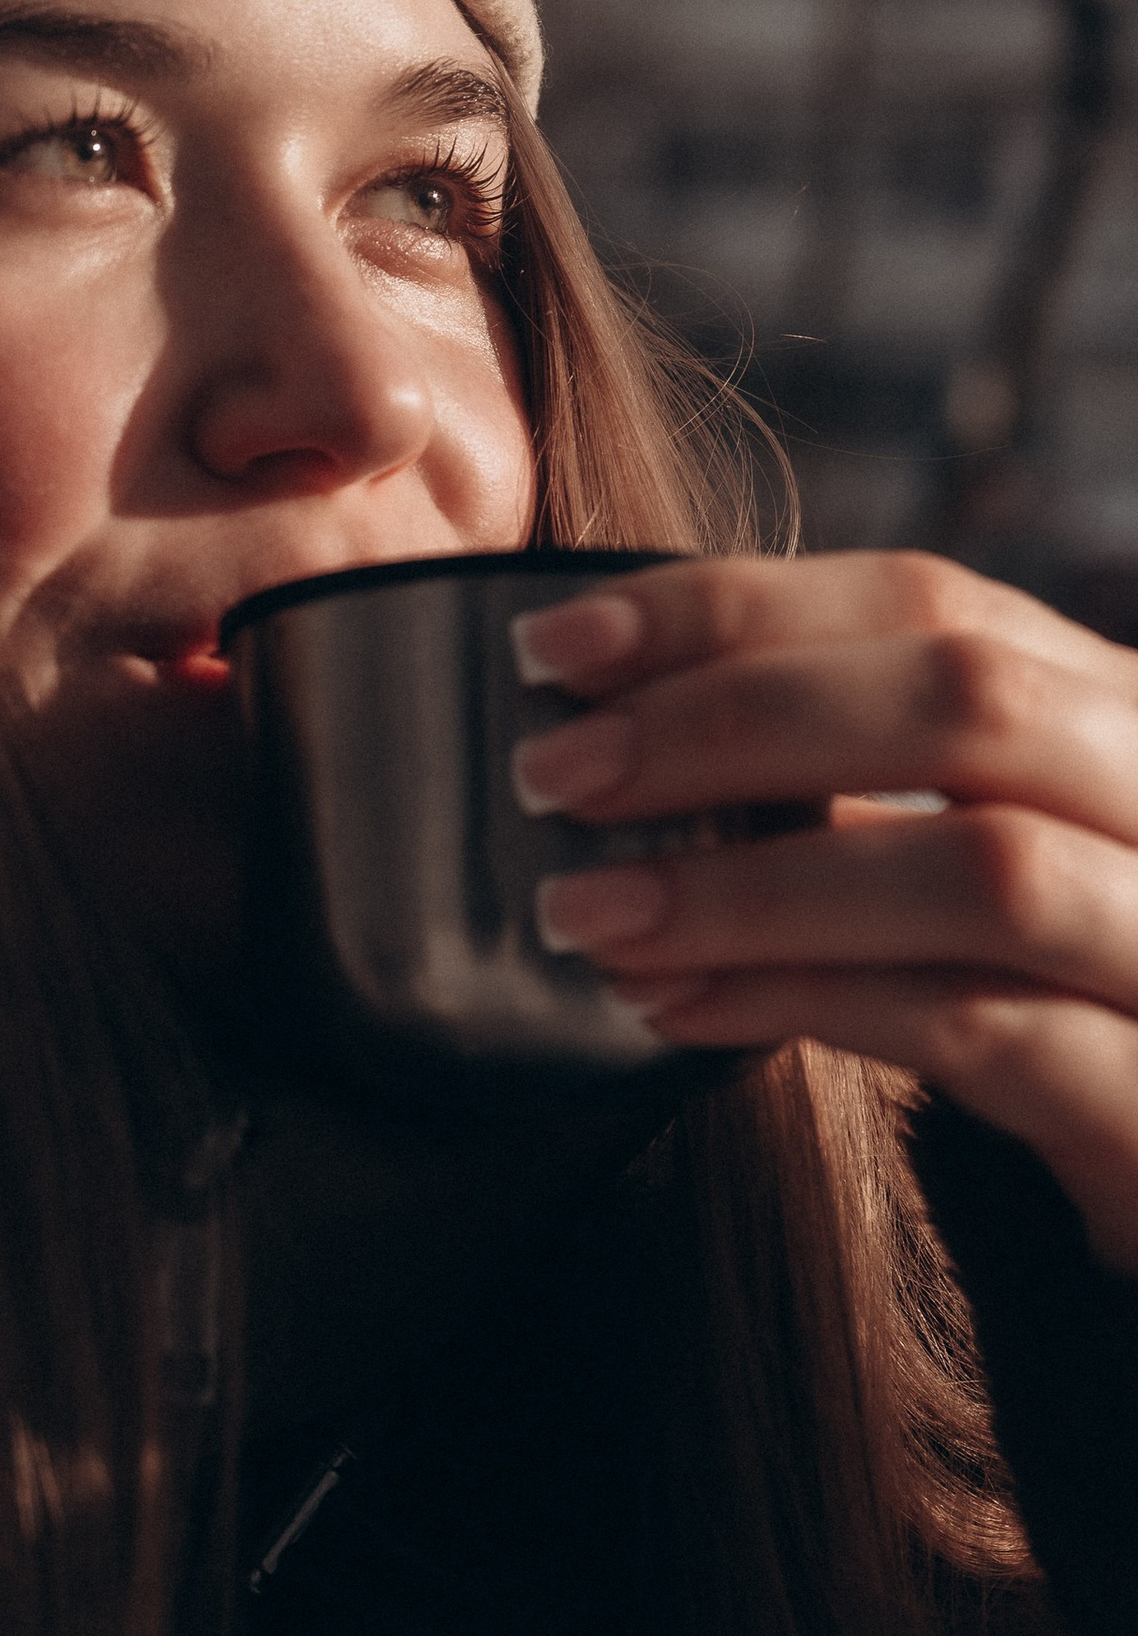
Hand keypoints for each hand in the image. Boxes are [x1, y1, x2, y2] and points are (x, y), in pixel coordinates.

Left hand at [509, 553, 1137, 1272]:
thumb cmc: (1071, 1021)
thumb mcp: (989, 870)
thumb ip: (864, 792)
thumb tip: (622, 739)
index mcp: (1121, 718)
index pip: (934, 604)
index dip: (735, 609)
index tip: (559, 644)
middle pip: (965, 698)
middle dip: (727, 721)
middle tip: (553, 774)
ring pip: (979, 868)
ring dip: (749, 882)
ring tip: (586, 910)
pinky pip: (982, 1030)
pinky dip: (807, 1006)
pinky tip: (677, 1008)